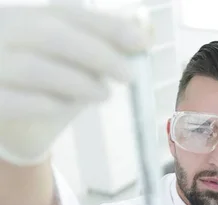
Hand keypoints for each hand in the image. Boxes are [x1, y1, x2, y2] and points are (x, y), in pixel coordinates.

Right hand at [0, 6, 148, 165]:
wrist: (5, 118)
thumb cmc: (42, 82)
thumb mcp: (69, 60)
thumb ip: (101, 46)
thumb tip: (145, 35)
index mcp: (23, 17)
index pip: (67, 15)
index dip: (107, 26)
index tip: (141, 42)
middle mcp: (2, 34)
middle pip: (49, 34)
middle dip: (97, 53)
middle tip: (128, 75)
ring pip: (32, 68)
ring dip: (76, 82)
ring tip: (104, 95)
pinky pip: (11, 100)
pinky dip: (44, 103)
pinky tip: (64, 106)